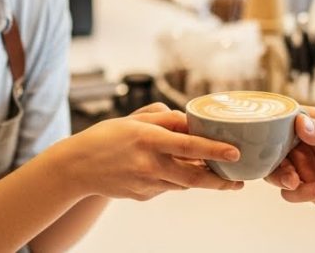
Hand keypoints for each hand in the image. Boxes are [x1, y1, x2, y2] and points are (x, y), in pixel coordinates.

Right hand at [67, 103, 243, 200]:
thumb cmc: (106, 137)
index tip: (235, 153)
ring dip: (200, 179)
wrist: (75, 168)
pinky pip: (167, 187)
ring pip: (183, 183)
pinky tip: (169, 170)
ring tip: (217, 172)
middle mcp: (149, 164)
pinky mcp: (142, 196)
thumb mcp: (135, 119)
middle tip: (239, 182)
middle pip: (193, 177)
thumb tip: (191, 123)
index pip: (188, 146)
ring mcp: (146, 184)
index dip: (214, 150)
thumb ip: (165, 118)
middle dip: (220, 181)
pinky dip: (175, 179)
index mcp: (148, 139)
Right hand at [265, 106, 314, 219]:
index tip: (267, 139)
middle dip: (274, 162)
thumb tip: (300, 123)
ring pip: (278, 173)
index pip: (283, 121)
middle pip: (273, 150)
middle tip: (287, 173)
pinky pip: (292, 193)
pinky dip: (301, 194)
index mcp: (313, 124)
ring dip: (283, 179)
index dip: (271, 129)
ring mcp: (306, 167)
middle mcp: (305, 144)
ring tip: (298, 183)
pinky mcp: (309, 188)